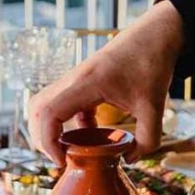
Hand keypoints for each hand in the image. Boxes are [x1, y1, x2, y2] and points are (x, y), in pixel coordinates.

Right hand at [28, 0, 184, 165]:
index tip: (62, 160)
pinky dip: (68, 123)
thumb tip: (129, 160)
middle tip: (61, 158)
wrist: (156, 34)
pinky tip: (89, 134)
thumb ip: (147, 139)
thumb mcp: (155, 106)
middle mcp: (75, 78)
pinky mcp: (83, 82)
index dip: (48, 141)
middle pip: (37, 109)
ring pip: (46, 105)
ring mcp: (76, 79)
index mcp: (88, 82)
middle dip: (41, 138)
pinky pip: (63, 104)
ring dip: (50, 129)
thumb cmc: (154, 64)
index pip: (49, 112)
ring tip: (70, 149)